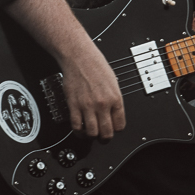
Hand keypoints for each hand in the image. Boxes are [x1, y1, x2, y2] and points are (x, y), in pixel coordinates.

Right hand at [3, 0, 125, 141]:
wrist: (79, 56)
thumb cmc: (96, 65)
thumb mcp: (113, 82)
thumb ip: (114, 99)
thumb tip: (113, 114)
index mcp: (115, 98)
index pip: (120, 125)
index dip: (116, 130)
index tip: (112, 129)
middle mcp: (103, 104)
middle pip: (106, 133)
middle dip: (105, 138)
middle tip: (102, 137)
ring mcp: (88, 106)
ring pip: (91, 133)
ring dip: (91, 137)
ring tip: (90, 134)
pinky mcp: (74, 105)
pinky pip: (76, 126)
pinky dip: (78, 132)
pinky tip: (79, 130)